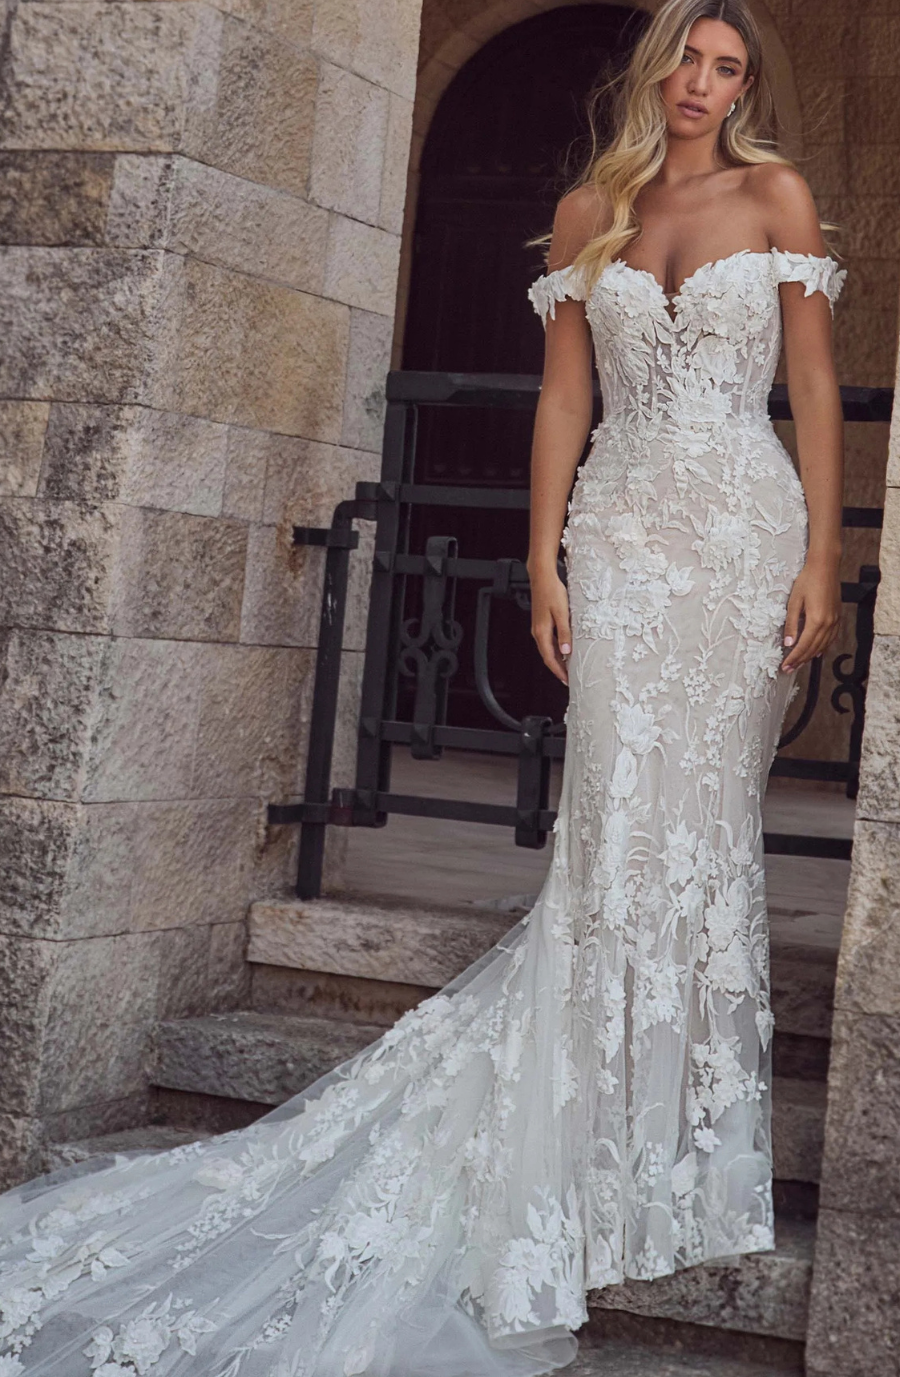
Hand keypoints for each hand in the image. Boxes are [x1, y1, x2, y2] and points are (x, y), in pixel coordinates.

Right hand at [529, 569, 571, 684]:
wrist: (542, 577)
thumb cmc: (552, 592)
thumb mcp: (562, 613)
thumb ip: (564, 633)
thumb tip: (566, 651)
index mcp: (542, 632)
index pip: (550, 658)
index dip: (558, 671)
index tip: (566, 680)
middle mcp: (538, 632)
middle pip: (547, 656)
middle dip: (557, 669)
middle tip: (568, 679)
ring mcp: (538, 627)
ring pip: (547, 649)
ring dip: (557, 660)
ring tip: (568, 667)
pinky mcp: (541, 623)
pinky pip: (548, 641)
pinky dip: (556, 649)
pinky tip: (563, 650)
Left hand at [781, 558, 841, 672]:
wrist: (825, 566)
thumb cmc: (807, 580)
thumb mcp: (794, 602)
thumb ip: (791, 624)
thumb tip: (788, 643)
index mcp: (816, 620)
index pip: (803, 646)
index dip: (793, 658)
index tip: (785, 667)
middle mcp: (828, 623)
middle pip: (813, 648)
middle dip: (800, 660)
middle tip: (789, 669)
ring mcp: (835, 621)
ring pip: (823, 645)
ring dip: (810, 656)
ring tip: (799, 663)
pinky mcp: (838, 617)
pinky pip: (831, 638)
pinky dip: (823, 647)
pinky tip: (817, 651)